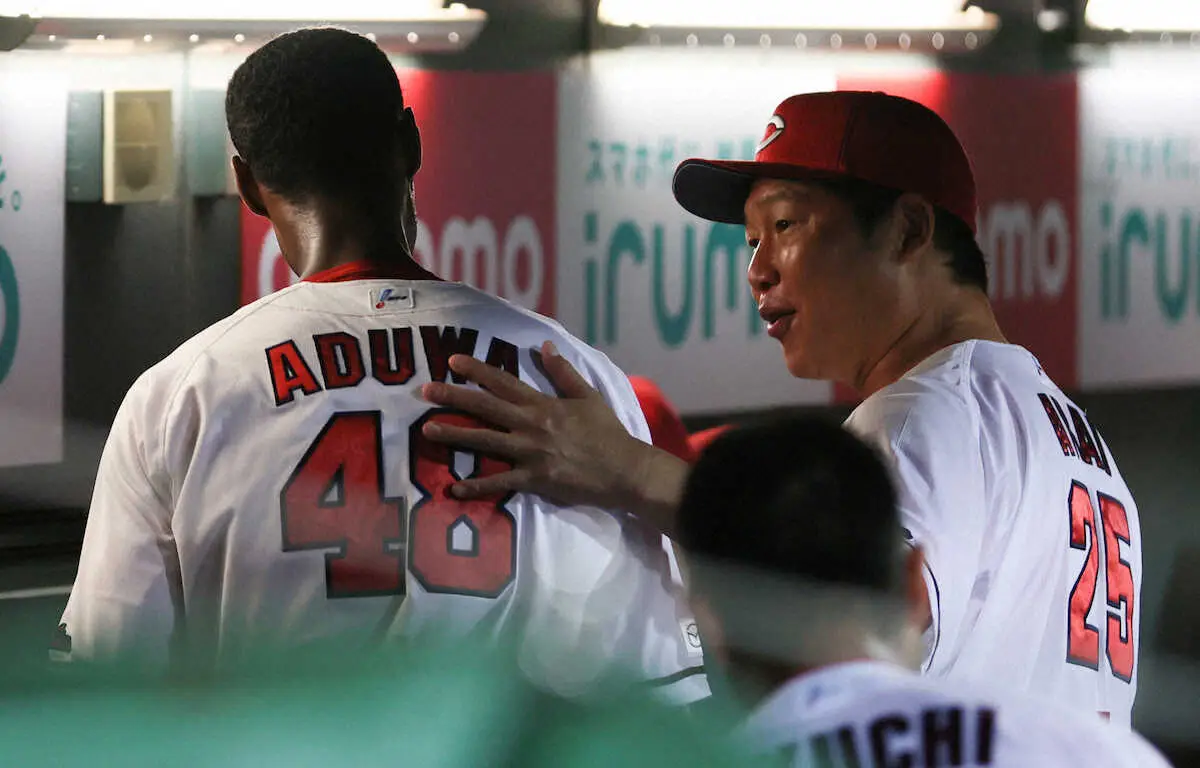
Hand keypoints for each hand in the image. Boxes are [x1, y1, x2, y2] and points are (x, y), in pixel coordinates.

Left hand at [419, 341, 668, 514]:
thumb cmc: (607, 433)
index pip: (504, 383)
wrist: (624, 470)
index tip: (453, 361)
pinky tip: (454, 488)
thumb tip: (544, 346)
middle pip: (486, 408)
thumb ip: (563, 372)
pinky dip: (477, 486)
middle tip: (425, 391)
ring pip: (485, 441)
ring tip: (427, 430)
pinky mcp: (534, 479)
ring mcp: (530, 453)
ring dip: (455, 435)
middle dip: (454, 397)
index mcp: (542, 404)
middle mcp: (531, 425)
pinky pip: (500, 483)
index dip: (477, 371)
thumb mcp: (587, 396)